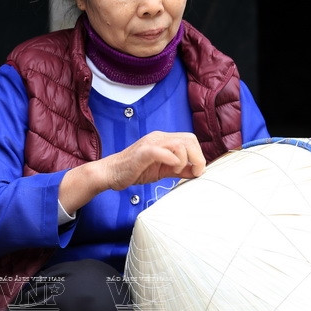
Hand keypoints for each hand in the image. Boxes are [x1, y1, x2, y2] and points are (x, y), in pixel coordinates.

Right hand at [59, 131, 205, 213]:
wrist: (111, 173)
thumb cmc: (135, 170)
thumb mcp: (162, 170)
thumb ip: (179, 169)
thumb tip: (197, 171)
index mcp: (164, 140)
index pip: (190, 140)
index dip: (199, 155)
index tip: (198, 170)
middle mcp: (158, 138)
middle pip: (189, 139)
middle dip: (197, 157)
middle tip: (195, 172)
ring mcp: (150, 143)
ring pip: (179, 144)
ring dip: (185, 160)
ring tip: (177, 171)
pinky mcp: (142, 152)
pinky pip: (162, 151)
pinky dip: (172, 160)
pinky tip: (171, 168)